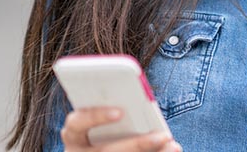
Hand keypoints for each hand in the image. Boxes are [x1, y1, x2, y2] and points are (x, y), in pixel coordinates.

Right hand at [61, 107, 180, 151]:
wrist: (100, 147)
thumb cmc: (104, 125)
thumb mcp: (105, 116)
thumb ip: (116, 108)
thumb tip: (142, 99)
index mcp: (74, 133)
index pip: (76, 123)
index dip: (95, 117)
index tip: (119, 113)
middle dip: (137, 144)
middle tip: (164, 135)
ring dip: (149, 150)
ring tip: (172, 144)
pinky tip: (172, 148)